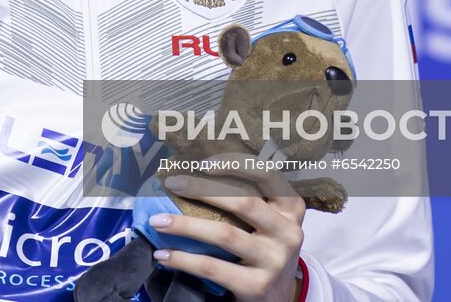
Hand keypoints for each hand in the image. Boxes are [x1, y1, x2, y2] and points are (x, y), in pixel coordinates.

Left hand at [147, 159, 306, 301]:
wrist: (281, 297)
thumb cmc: (266, 249)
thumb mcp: (271, 222)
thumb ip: (251, 201)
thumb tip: (196, 174)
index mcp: (291, 210)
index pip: (269, 176)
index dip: (237, 164)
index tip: (204, 163)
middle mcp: (288, 233)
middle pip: (245, 203)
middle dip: (203, 189)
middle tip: (174, 184)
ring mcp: (274, 261)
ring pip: (224, 234)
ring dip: (185, 225)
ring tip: (158, 221)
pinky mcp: (256, 286)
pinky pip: (212, 267)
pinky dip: (183, 259)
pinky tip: (164, 255)